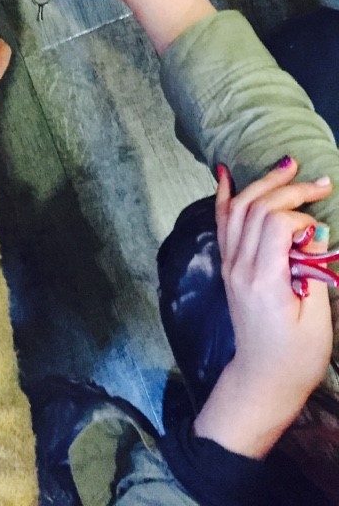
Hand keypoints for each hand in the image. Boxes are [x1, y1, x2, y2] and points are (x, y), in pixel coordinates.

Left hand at [194, 159, 333, 456]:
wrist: (262, 379)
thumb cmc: (296, 357)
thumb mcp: (317, 319)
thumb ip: (315, 271)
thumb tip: (315, 231)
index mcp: (263, 281)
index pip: (276, 224)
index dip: (303, 218)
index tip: (322, 234)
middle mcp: (239, 266)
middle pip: (257, 208)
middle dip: (289, 189)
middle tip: (319, 180)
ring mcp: (230, 264)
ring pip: (238, 209)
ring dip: (263, 184)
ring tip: (287, 166)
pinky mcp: (229, 266)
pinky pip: (223, 222)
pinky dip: (225, 195)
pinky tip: (227, 174)